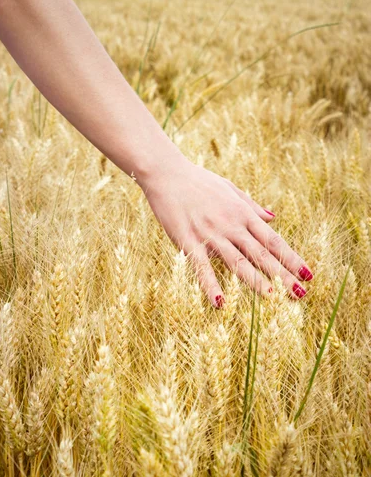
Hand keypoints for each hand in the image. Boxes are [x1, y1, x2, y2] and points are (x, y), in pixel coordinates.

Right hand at [143, 159, 312, 307]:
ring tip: (273, 298)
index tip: (308, 273)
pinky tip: (220, 302)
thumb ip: (252, 205)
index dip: (292, 258)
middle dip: (282, 274)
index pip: (273, 240)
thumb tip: (273, 216)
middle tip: (300, 293)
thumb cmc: (199, 181)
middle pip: (261, 254)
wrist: (168, 174)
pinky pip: (202, 267)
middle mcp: (231, 225)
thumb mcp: (230, 188)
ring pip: (237, 261)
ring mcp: (211, 234)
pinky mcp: (189, 241)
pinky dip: (211, 285)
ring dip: (256, 281)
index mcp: (242, 213)